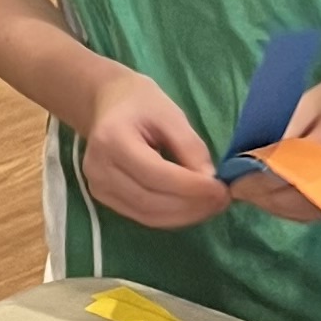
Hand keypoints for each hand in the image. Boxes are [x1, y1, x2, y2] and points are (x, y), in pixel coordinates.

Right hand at [76, 67, 229, 228]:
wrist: (107, 104)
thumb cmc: (141, 103)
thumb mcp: (170, 114)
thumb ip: (190, 147)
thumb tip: (209, 181)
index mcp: (112, 140)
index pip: (155, 174)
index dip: (191, 188)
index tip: (221, 189)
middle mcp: (98, 169)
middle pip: (151, 201)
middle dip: (191, 206)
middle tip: (223, 200)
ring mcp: (98, 188)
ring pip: (148, 215)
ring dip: (185, 215)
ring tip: (212, 205)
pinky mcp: (104, 199)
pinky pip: (143, 216)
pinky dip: (172, 216)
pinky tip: (192, 207)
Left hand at [234, 69, 320, 224]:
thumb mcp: (305, 102)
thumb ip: (281, 134)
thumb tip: (247, 163)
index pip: (298, 166)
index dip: (263, 178)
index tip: (236, 181)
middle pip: (303, 195)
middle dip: (265, 196)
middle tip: (240, 191)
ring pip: (309, 210)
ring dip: (275, 206)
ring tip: (252, 194)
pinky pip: (319, 214)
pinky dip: (291, 210)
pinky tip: (274, 200)